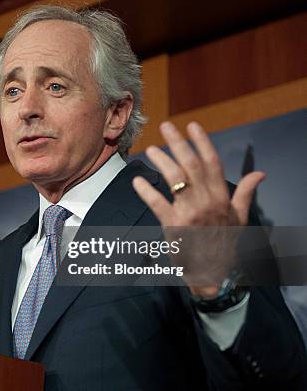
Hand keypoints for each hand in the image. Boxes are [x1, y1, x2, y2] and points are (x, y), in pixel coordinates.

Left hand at [132, 121, 264, 296]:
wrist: (212, 273)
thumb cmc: (224, 243)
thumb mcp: (240, 218)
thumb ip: (246, 193)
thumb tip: (260, 174)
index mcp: (222, 197)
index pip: (212, 163)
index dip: (202, 142)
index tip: (192, 125)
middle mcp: (207, 202)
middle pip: (191, 165)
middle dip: (177, 143)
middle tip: (165, 127)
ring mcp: (189, 214)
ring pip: (175, 180)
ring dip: (161, 162)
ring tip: (150, 149)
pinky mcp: (173, 226)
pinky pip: (158, 205)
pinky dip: (146, 192)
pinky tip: (137, 181)